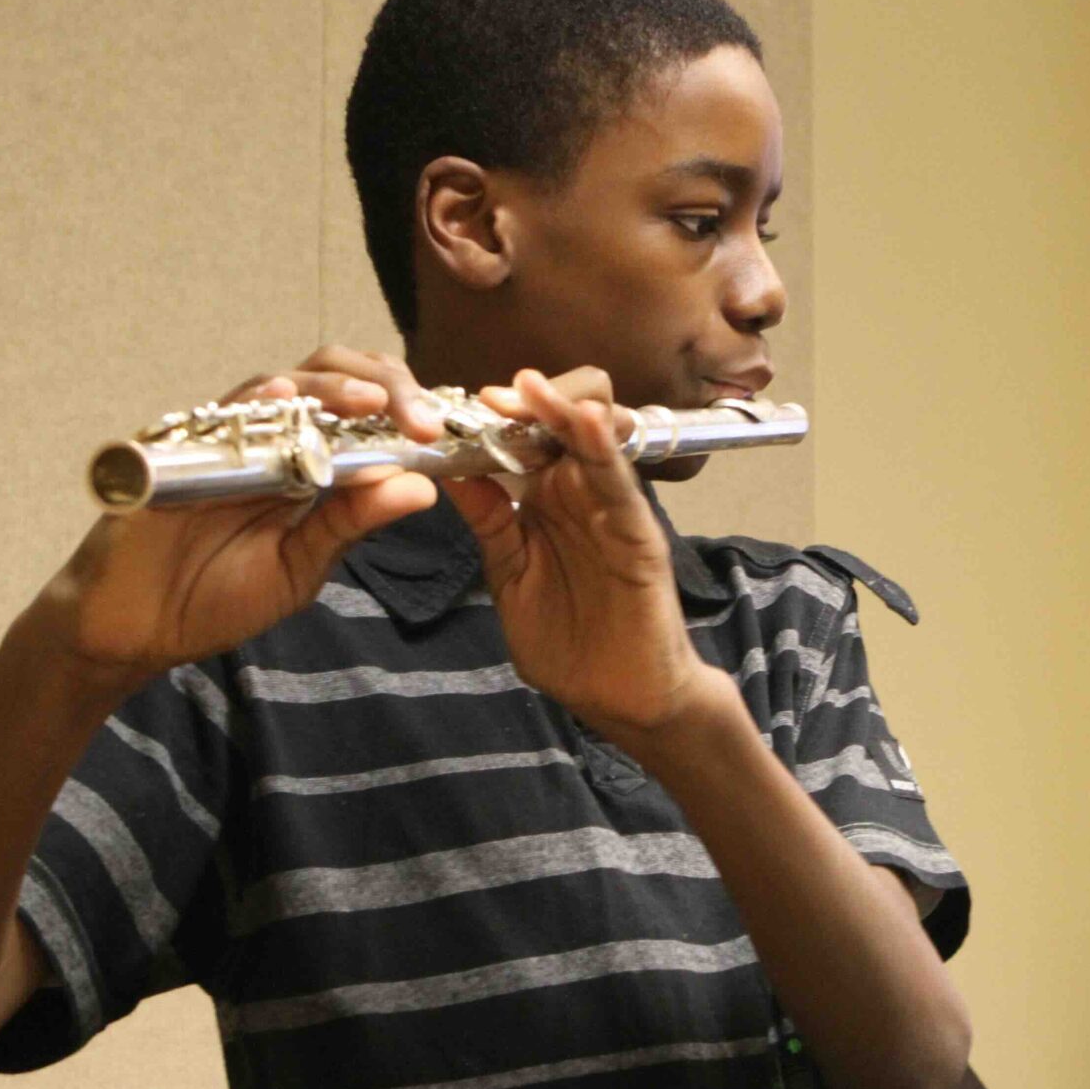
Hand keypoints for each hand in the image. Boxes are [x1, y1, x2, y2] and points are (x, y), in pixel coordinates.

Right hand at [32, 346, 444, 685]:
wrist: (134, 629)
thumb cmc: (216, 596)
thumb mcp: (300, 567)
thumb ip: (351, 524)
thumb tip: (422, 487)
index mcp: (308, 461)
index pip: (367, 408)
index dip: (409, 407)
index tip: (449, 430)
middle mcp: (270, 436)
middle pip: (333, 377)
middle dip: (384, 387)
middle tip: (421, 418)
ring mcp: (224, 436)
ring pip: (284, 383)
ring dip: (331, 388)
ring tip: (371, 402)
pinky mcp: (176, 448)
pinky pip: (217, 413)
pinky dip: (253, 401)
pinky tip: (280, 398)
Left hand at [441, 367, 722, 743]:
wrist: (621, 699)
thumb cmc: (570, 644)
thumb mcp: (511, 578)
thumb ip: (490, 527)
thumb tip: (451, 472)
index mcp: (546, 503)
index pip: (525, 441)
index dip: (495, 420)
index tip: (456, 408)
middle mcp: (581, 496)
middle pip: (561, 425)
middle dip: (529, 403)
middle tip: (491, 397)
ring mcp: (612, 511)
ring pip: (593, 442)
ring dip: (562, 410)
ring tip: (531, 388)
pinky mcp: (638, 535)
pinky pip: (621, 485)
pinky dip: (604, 451)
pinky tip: (586, 424)